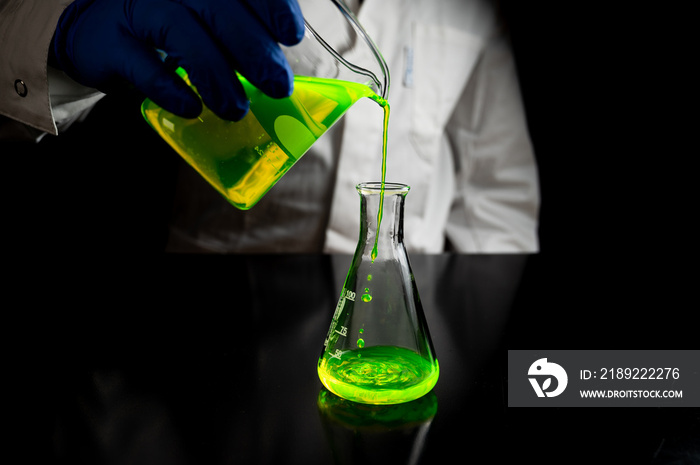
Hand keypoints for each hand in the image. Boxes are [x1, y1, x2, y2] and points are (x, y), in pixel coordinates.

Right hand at [51, 0, 304, 120]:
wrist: (97, 30)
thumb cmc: (168, 28)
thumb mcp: (206, 21)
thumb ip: (240, 33)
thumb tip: (282, 72)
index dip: (272, 6)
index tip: (291, 36)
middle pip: (218, 7)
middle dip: (254, 49)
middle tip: (278, 86)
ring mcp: (137, 8)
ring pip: (181, 33)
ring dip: (216, 76)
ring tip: (236, 110)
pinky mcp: (110, 42)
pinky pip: (142, 65)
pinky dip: (170, 89)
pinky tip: (192, 109)